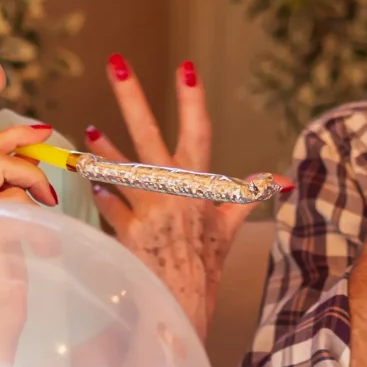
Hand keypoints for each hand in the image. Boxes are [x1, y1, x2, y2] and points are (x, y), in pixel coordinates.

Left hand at [84, 56, 246, 337]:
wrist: (184, 304)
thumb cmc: (206, 264)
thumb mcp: (228, 229)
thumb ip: (245, 197)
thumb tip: (276, 180)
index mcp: (199, 184)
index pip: (199, 131)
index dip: (192, 99)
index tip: (185, 67)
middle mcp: (173, 190)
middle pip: (148, 134)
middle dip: (132, 97)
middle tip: (116, 63)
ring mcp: (148, 208)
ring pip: (119, 167)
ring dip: (105, 150)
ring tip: (90, 131)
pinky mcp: (127, 228)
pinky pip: (109, 204)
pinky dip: (104, 197)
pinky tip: (94, 188)